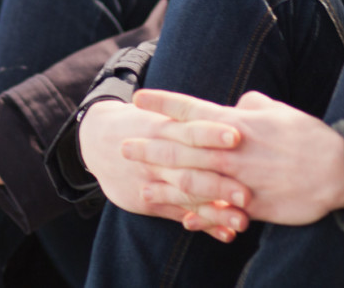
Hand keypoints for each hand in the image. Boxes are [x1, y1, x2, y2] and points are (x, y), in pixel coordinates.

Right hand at [78, 99, 245, 243]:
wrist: (95, 139)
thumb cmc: (141, 122)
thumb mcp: (160, 111)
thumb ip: (196, 116)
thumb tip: (247, 108)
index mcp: (163, 127)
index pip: (188, 129)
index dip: (210, 132)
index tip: (236, 136)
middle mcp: (158, 155)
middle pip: (189, 168)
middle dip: (219, 183)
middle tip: (248, 194)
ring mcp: (153, 180)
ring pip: (186, 196)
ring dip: (215, 211)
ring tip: (243, 222)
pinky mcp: (149, 202)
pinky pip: (179, 214)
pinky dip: (204, 224)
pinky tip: (226, 234)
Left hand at [124, 90, 343, 230]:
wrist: (338, 170)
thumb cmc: (308, 136)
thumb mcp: (278, 111)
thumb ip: (252, 105)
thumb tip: (238, 103)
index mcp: (237, 122)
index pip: (192, 109)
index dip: (163, 103)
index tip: (139, 98)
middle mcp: (232, 150)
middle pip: (182, 146)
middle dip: (151, 146)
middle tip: (124, 146)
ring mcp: (240, 178)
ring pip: (193, 181)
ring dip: (164, 184)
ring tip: (141, 186)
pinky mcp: (252, 204)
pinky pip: (219, 211)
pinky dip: (200, 216)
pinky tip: (182, 219)